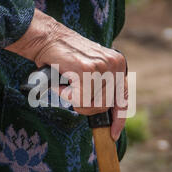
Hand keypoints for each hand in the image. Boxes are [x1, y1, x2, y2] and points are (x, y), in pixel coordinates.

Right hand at [7, 9, 127, 140]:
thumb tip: (105, 113)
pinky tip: (61, 83)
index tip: (113, 134)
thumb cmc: (65, 57)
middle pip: (105, 105)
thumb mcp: (91, 70)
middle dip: (87, 106)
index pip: (123, 97)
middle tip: (71, 93)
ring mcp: (103, 66)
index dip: (119, 118)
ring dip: (75, 100)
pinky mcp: (88, 70)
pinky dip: (66, 95)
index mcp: (118, 65)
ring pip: (92, 104)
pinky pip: (79, 99)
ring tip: (66, 84)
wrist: (47, 38)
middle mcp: (115, 64)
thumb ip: (102, 87)